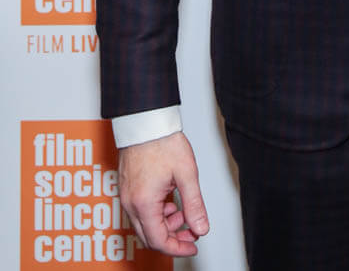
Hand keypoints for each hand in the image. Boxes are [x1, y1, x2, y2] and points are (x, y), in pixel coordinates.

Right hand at [118, 131, 208, 256]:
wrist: (145, 121)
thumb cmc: (162, 141)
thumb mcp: (186, 173)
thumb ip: (194, 204)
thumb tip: (201, 226)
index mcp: (144, 203)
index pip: (158, 240)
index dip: (177, 248)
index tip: (192, 245)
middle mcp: (130, 203)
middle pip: (149, 236)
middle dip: (172, 238)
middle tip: (191, 232)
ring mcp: (126, 195)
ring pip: (144, 224)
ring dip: (165, 224)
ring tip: (183, 212)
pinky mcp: (127, 188)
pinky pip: (140, 211)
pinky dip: (156, 213)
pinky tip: (170, 203)